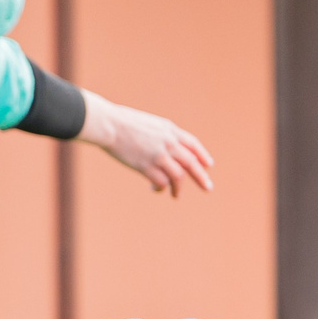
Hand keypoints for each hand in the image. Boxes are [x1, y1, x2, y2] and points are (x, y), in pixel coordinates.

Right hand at [80, 91, 215, 196]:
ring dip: (178, 187)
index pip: (192, 143)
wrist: (109, 125)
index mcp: (169, 130)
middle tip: (208, 188)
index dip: (202, 155)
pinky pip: (161, 182)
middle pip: (191, 162)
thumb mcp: (148, 124)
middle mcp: (168, 142)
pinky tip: (155, 189)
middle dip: (201, 177)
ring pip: (178, 176)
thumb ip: (160, 135)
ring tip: (176, 195)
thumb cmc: (122, 123)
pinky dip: (161, 188)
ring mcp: (158, 155)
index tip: (208, 165)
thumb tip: (166, 149)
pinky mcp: (146, 166)